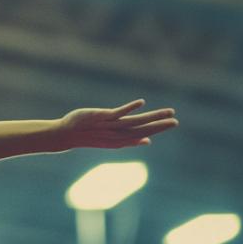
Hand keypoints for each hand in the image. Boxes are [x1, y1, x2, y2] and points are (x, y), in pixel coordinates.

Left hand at [58, 99, 178, 149]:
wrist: (66, 134)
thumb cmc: (89, 135)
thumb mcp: (110, 140)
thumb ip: (129, 140)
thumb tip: (147, 141)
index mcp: (120, 140)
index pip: (143, 133)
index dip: (158, 129)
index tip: (173, 123)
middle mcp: (116, 134)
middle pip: (142, 129)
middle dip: (159, 125)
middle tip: (176, 120)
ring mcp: (109, 126)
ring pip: (134, 122)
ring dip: (151, 117)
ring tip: (167, 111)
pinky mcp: (101, 117)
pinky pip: (117, 113)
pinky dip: (129, 108)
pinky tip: (142, 102)